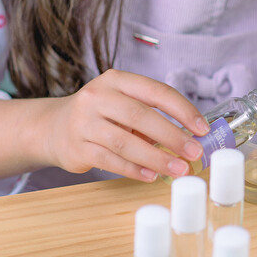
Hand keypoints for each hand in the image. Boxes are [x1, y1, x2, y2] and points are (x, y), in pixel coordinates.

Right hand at [43, 69, 209, 181]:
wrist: (53, 127)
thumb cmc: (102, 115)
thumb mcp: (124, 104)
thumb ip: (154, 116)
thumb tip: (193, 138)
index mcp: (117, 80)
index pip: (157, 91)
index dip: (183, 110)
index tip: (203, 129)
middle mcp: (98, 97)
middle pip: (141, 116)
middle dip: (173, 136)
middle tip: (195, 152)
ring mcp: (84, 122)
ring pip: (126, 142)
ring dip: (157, 158)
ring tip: (179, 169)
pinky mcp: (76, 147)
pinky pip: (111, 161)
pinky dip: (135, 170)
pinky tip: (152, 176)